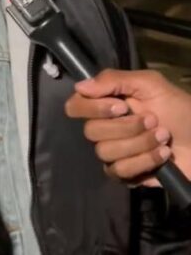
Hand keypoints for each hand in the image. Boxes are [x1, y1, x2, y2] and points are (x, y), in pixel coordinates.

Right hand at [65, 69, 190, 185]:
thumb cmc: (180, 109)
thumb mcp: (151, 85)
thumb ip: (114, 80)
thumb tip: (79, 86)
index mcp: (106, 106)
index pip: (74, 107)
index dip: (92, 108)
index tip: (121, 107)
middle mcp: (104, 129)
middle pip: (91, 132)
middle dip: (127, 127)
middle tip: (154, 120)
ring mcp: (113, 154)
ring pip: (106, 152)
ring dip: (141, 144)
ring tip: (164, 137)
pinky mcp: (125, 174)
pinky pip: (119, 171)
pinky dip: (145, 161)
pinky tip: (163, 155)